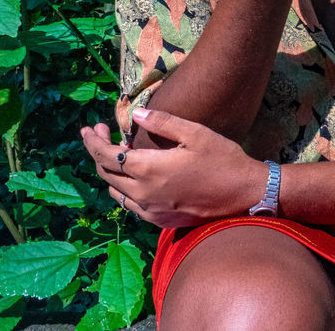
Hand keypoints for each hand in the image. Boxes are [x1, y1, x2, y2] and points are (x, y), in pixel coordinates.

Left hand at [80, 109, 268, 228]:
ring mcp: (151, 210)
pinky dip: (125, 189)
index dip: (93, 141)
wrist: (246, 195)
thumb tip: (136, 114)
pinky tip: (136, 176)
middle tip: (103, 133)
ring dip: (111, 172)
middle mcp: (144, 194)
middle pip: (107, 174)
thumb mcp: (194, 133)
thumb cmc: (223, 160)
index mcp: (149, 170)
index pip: (106, 156)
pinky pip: (131, 205)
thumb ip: (162, 122)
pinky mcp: (160, 221)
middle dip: (99, 152)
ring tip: (120, 152)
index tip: (88, 128)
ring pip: (116, 192)